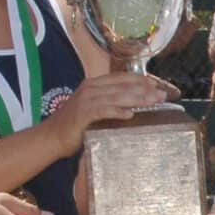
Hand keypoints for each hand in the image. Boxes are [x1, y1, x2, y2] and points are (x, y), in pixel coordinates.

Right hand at [58, 72, 172, 150]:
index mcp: (94, 84)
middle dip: (144, 89)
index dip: (140, 79)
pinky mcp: (82, 114)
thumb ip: (109, 103)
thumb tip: (133, 105)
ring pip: (116, 96)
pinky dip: (117, 111)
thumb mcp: (93, 108)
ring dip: (137, 98)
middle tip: (162, 95)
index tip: (157, 84)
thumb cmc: (75, 125)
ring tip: (153, 102)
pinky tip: (130, 114)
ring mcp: (86, 100)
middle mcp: (90, 88)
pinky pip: (103, 110)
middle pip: (122, 86)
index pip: (121, 78)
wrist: (51, 137)